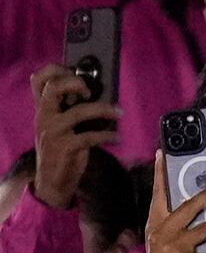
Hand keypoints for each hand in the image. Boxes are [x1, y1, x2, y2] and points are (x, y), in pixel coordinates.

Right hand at [29, 67, 117, 211]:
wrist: (52, 182)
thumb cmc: (61, 149)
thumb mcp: (61, 126)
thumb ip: (70, 108)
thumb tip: (96, 90)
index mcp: (43, 109)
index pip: (38, 80)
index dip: (55, 70)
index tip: (75, 72)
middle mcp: (43, 117)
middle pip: (53, 89)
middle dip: (75, 83)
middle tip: (91, 91)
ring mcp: (52, 132)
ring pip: (79, 112)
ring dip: (105, 110)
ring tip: (119, 113)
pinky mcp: (64, 147)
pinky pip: (90, 136)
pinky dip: (108, 136)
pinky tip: (117, 138)